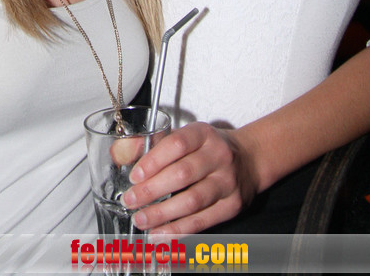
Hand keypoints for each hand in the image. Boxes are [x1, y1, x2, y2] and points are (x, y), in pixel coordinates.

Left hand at [121, 122, 257, 234]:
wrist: (249, 160)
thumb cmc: (208, 148)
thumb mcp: (185, 136)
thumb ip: (152, 144)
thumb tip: (119, 153)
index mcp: (203, 134)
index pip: (176, 144)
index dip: (153, 160)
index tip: (134, 175)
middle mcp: (218, 156)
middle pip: (182, 174)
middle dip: (152, 190)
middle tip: (130, 200)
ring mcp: (227, 182)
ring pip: (192, 201)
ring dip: (163, 214)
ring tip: (141, 220)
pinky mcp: (231, 206)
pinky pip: (202, 221)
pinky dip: (179, 230)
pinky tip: (161, 234)